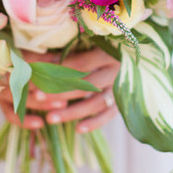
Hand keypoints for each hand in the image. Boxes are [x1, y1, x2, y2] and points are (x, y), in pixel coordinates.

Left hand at [0, 47, 119, 133]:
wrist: (136, 54)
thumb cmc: (108, 43)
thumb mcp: (92, 42)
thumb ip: (69, 50)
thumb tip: (38, 57)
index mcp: (109, 50)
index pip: (79, 64)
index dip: (57, 71)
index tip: (36, 77)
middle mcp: (118, 69)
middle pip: (85, 84)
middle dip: (59, 92)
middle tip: (37, 98)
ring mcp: (123, 87)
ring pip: (95, 103)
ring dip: (72, 112)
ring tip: (50, 119)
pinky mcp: (125, 100)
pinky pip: (109, 115)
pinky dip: (95, 123)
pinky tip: (78, 130)